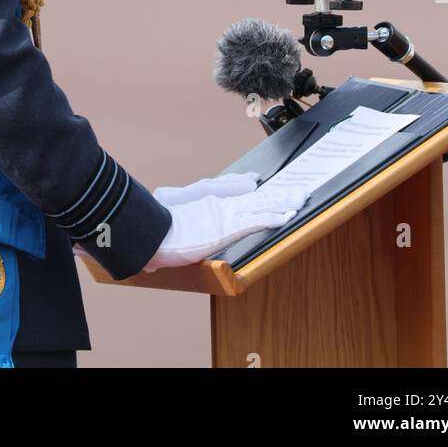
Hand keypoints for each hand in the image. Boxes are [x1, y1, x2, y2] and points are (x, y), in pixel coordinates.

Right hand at [143, 178, 311, 271]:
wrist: (148, 233)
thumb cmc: (147, 237)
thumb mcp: (153, 242)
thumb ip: (157, 253)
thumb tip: (149, 265)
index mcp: (198, 205)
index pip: (225, 192)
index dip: (242, 186)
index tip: (252, 181)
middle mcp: (213, 205)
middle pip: (249, 197)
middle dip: (273, 194)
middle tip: (292, 190)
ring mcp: (221, 214)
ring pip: (258, 205)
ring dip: (281, 203)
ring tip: (300, 200)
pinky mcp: (227, 226)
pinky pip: (255, 220)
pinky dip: (272, 218)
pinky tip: (287, 217)